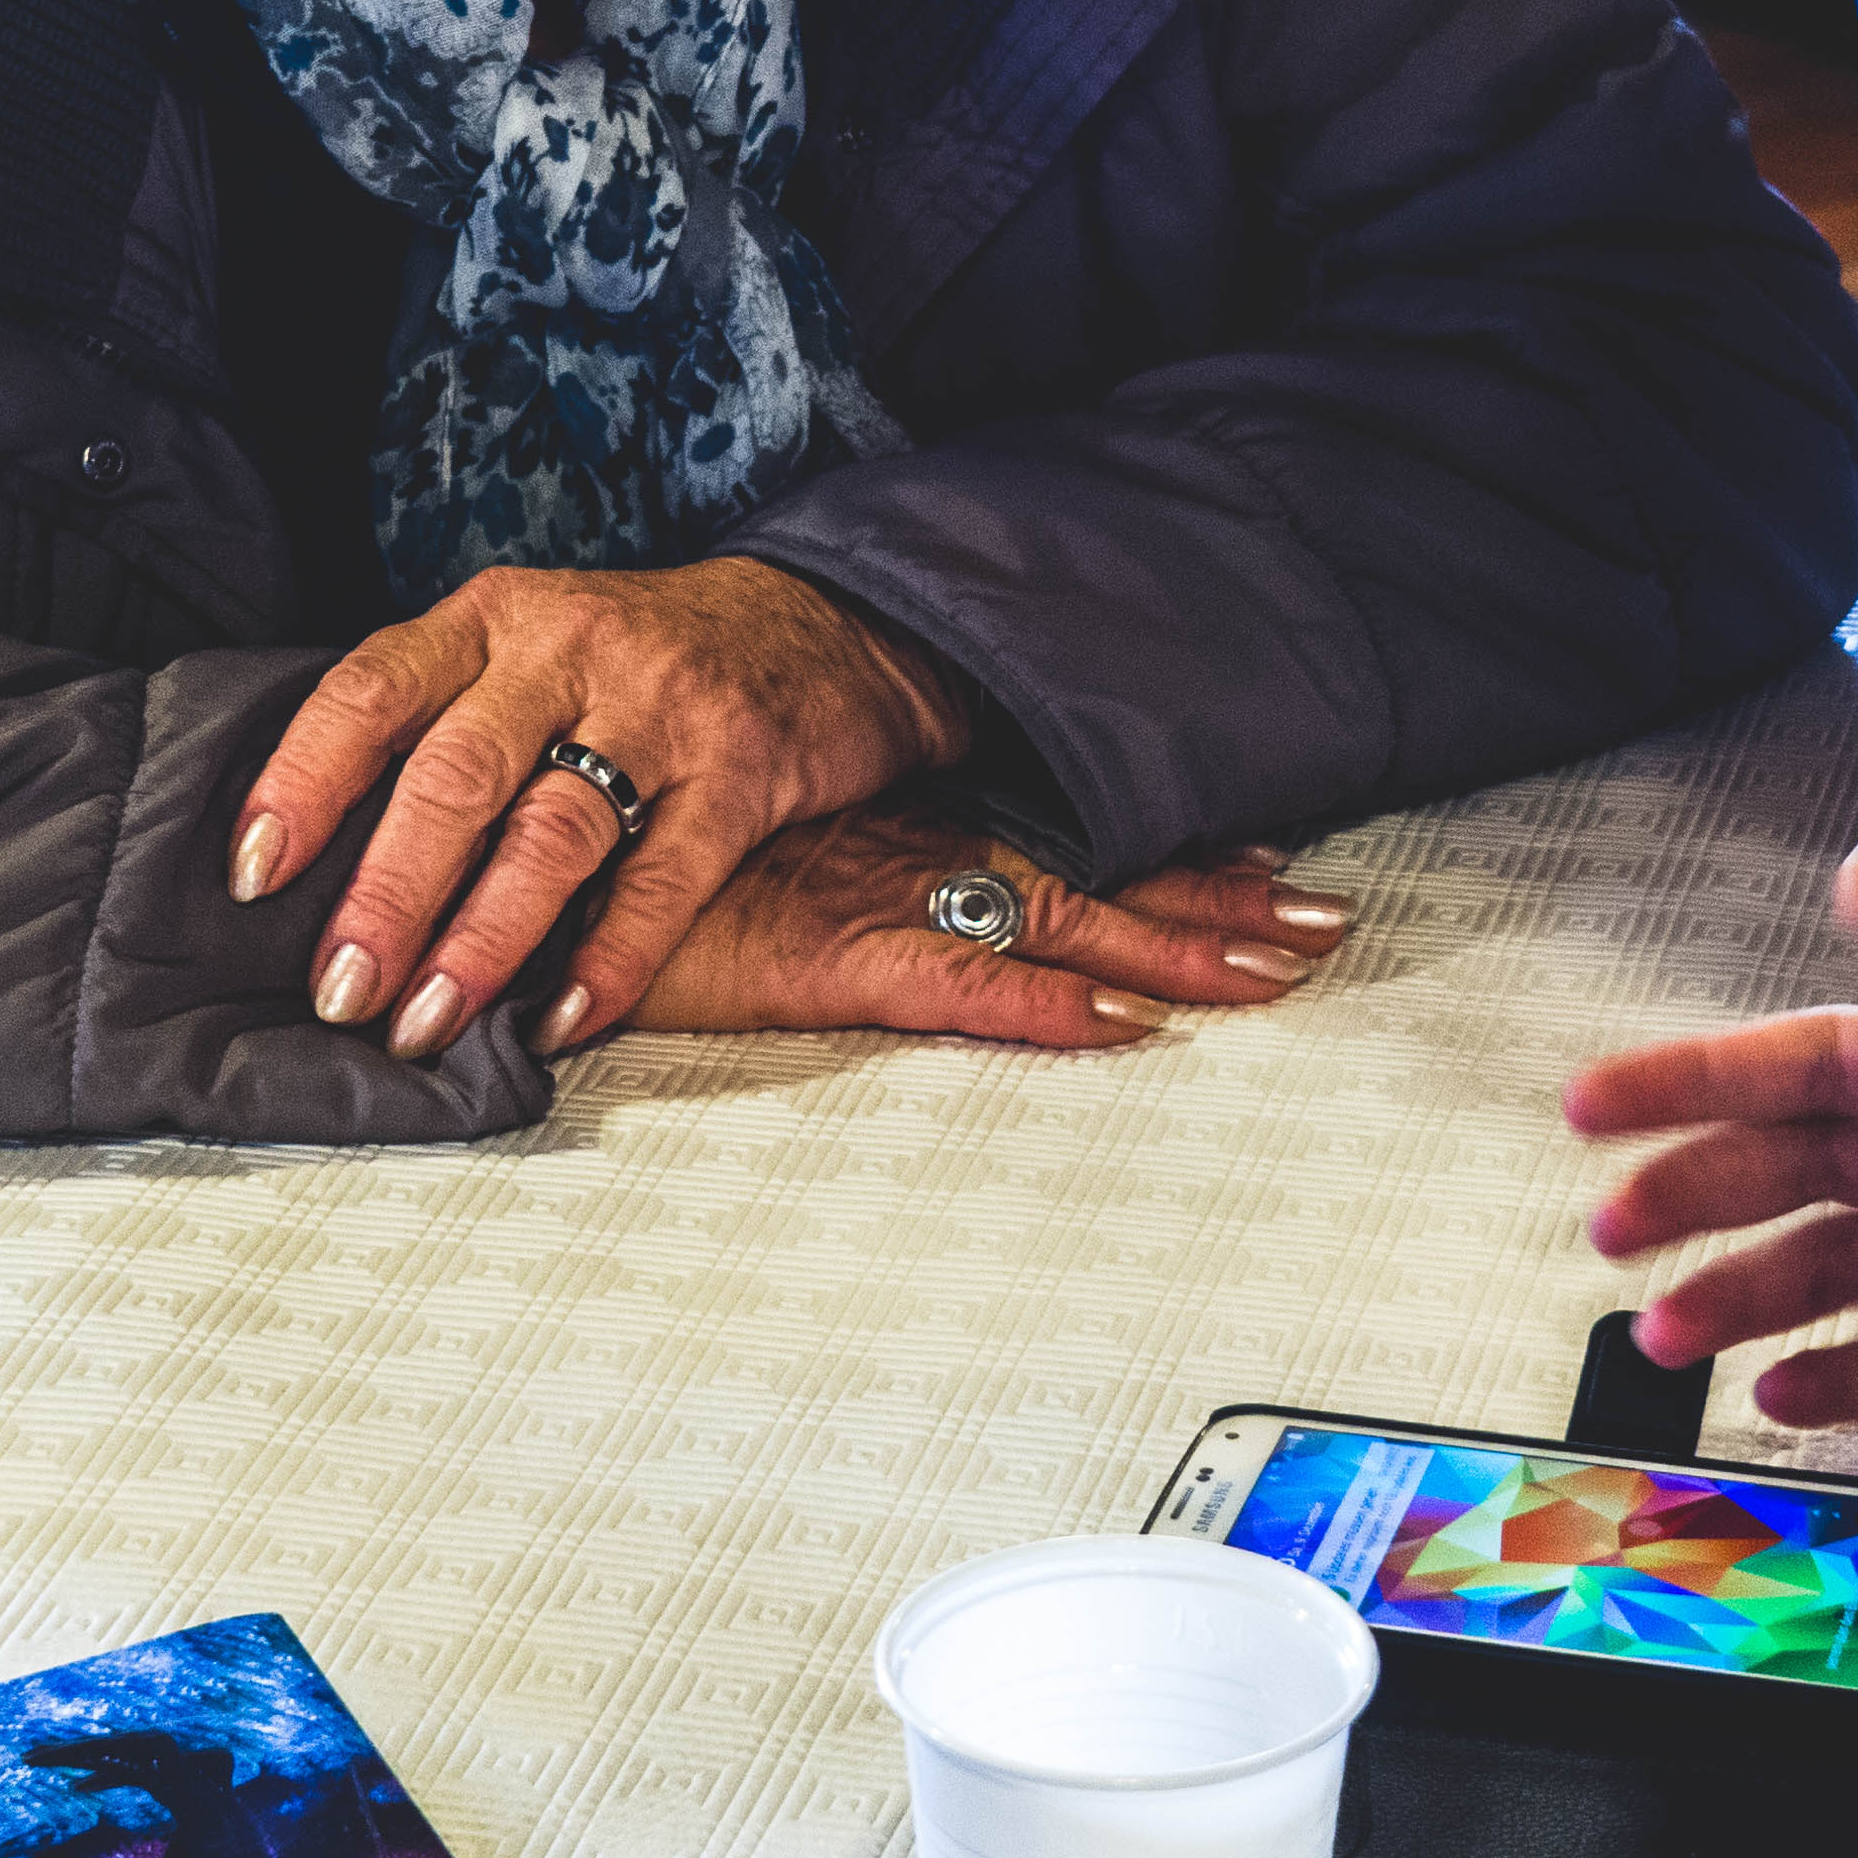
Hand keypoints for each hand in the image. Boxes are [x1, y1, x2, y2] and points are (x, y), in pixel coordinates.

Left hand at [230, 559, 974, 1059]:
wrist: (824, 624)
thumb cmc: (641, 661)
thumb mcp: (529, 651)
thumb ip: (441, 725)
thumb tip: (319, 865)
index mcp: (493, 619)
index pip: (372, 689)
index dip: (303, 781)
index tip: (250, 875)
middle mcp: (567, 650)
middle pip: (455, 774)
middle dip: (387, 892)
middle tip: (340, 989)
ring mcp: (660, 709)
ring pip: (552, 831)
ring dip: (481, 939)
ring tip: (426, 1021)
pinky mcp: (741, 772)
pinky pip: (665, 880)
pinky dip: (608, 959)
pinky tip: (557, 1020)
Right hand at [618, 805, 1354, 1046]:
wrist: (529, 873)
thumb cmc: (626, 872)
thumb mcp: (745, 868)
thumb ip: (811, 880)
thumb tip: (867, 895)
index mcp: (900, 835)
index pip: (1061, 845)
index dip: (1166, 859)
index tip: (1267, 863)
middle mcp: (911, 857)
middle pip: (1092, 878)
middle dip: (1213, 902)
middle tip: (1328, 920)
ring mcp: (877, 901)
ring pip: (1058, 922)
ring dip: (1171, 945)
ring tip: (1280, 966)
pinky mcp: (827, 957)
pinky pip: (958, 986)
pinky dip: (1044, 1006)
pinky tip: (1123, 1021)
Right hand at [1568, 840, 1857, 1428]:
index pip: (1809, 1061)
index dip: (1694, 1080)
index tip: (1595, 1104)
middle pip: (1807, 1171)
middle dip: (1696, 1196)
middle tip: (1612, 1228)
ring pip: (1842, 1274)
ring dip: (1744, 1301)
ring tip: (1670, 1334)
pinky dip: (1840, 1383)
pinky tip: (1780, 1395)